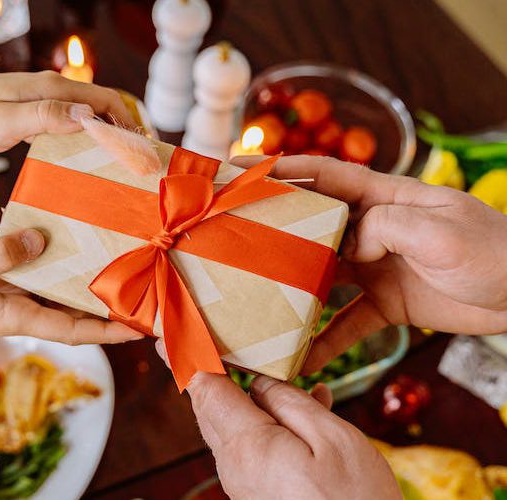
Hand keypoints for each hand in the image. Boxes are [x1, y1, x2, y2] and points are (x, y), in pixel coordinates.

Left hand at [0, 71, 134, 173]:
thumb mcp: (2, 122)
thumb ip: (44, 116)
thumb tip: (88, 117)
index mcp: (50, 88)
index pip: (105, 100)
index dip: (130, 123)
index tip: (143, 150)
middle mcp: (51, 89)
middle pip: (103, 106)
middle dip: (126, 129)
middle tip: (140, 160)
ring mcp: (43, 100)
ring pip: (88, 115)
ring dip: (108, 135)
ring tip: (122, 162)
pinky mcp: (35, 112)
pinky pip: (71, 123)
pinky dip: (87, 138)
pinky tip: (89, 158)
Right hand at [0, 229, 141, 384]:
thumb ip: (0, 254)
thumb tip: (42, 238)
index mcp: (20, 317)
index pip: (78, 329)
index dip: (112, 331)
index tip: (143, 327)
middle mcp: (23, 309)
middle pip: (77, 312)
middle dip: (110, 307)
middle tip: (144, 288)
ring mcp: (13, 296)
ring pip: (60, 290)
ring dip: (86, 280)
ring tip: (118, 260)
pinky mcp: (1, 282)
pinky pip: (36, 272)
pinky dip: (52, 258)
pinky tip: (61, 235)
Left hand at [155, 342, 398, 499]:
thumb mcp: (332, 439)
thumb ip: (288, 403)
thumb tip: (258, 382)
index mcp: (248, 446)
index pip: (205, 390)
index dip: (188, 358)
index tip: (169, 337)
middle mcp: (234, 466)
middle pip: (211, 406)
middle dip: (210, 372)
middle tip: (210, 341)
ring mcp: (243, 482)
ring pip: (231, 424)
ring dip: (247, 394)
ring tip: (281, 373)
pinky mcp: (256, 491)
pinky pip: (249, 444)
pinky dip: (265, 419)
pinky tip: (301, 408)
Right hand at [233, 155, 506, 371]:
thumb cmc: (493, 250)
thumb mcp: (441, 231)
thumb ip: (388, 227)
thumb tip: (350, 246)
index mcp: (384, 197)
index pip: (324, 176)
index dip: (282, 170)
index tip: (241, 170)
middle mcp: (371, 229)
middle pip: (311, 225)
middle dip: (273, 229)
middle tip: (232, 238)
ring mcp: (375, 267)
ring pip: (320, 276)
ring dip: (290, 288)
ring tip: (254, 301)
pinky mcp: (384, 303)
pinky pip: (345, 322)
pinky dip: (324, 339)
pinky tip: (302, 357)